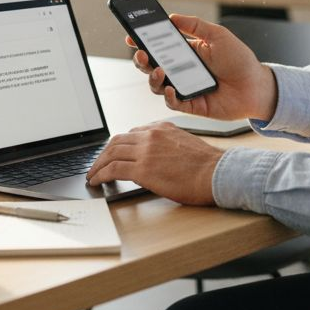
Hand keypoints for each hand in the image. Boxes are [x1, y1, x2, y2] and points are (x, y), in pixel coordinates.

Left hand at [86, 122, 224, 204]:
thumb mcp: (183, 145)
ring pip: (111, 154)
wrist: (216, 174)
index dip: (117, 146)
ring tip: (93, 175)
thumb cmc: (206, 166)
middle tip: (96, 165)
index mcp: (161, 128)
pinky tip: (97, 181)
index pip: (131, 133)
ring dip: (98, 165)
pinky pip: (113, 169)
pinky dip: (101, 175)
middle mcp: (151, 136)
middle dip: (103, 154)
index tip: (112, 155)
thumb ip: (165, 147)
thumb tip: (151, 160)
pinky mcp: (143, 169)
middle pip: (116, 141)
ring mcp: (146, 151)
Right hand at [128, 14, 277, 121]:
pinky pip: (173, 103)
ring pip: (158, 85)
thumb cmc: (240, 61)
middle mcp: (182, 70)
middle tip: (140, 53)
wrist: (257, 86)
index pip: (158, 46)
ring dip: (152, 78)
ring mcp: (185, 88)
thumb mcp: (218, 35)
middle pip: (152, 66)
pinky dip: (168, 96)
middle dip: (141, 60)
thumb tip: (172, 17)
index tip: (131, 36)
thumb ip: (195, 25)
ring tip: (158, 70)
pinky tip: (170, 88)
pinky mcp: (191, 104)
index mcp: (186, 52)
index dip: (143, 42)